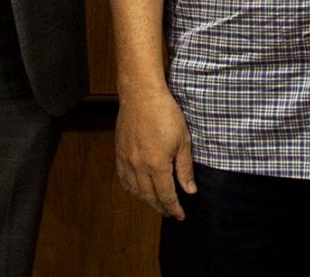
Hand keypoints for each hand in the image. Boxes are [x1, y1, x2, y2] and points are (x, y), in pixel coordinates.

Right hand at [115, 88, 196, 217]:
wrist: (141, 94)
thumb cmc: (165, 113)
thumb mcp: (183, 140)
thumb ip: (185, 168)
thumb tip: (190, 190)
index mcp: (157, 165)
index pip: (166, 195)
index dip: (174, 208)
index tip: (180, 215)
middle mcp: (138, 166)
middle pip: (149, 196)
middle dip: (161, 207)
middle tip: (170, 212)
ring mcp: (126, 160)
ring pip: (134, 190)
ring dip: (146, 200)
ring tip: (156, 203)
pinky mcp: (119, 152)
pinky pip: (123, 178)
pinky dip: (131, 188)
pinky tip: (137, 189)